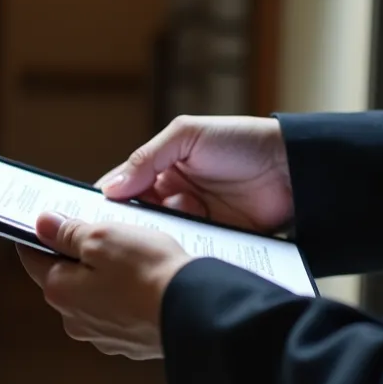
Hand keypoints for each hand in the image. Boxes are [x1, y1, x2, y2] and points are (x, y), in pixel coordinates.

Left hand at [16, 212, 190, 359]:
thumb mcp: (103, 237)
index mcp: (60, 291)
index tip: (48, 222)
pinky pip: (120, 310)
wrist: (196, 313)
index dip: (39, 235)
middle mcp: (75, 319)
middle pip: (65, 277)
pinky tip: (146, 281)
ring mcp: (103, 334)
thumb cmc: (149, 273)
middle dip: (78, 256)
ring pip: (94, 295)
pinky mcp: (130, 341)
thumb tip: (43, 225)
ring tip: (132, 257)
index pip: (32, 257)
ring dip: (105, 277)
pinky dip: (127, 295)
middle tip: (103, 233)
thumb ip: (69, 232)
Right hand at [97, 115, 291, 232]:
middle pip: (139, 216)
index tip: (90, 216)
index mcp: (162, 168)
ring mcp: (194, 219)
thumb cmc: (240, 141)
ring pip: (162, 234)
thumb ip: (147, 158)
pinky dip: (184, 245)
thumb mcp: (187, 136)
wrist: (293, 167)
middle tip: (124, 228)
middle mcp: (174, 195)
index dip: (107, 200)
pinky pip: (189, 247)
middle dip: (132, 222)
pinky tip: (188, 237)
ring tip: (173, 221)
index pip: (124, 186)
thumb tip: (111, 188)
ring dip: (161, 231)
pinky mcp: (214, 239)